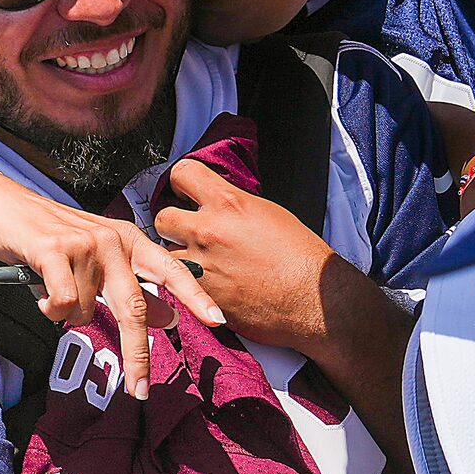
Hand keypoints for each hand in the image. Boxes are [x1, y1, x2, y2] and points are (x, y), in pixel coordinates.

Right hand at [0, 168, 224, 401]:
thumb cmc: (50, 238)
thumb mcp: (97, 260)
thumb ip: (131, 286)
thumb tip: (169, 319)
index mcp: (129, 240)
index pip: (171, 271)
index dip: (195, 297)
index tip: (218, 322)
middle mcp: (113, 240)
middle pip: (134, 307)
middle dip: (136, 355)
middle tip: (139, 390)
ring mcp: (85, 244)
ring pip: (85, 311)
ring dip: (66, 313)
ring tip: (52, 288)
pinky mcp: (55, 250)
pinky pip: (61, 304)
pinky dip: (48, 307)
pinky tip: (39, 287)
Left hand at [152, 156, 338, 351]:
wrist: (311, 299)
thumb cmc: (301, 257)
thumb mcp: (268, 212)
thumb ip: (233, 204)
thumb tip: (215, 203)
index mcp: (227, 203)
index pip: (182, 173)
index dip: (182, 183)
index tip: (186, 192)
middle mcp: (207, 230)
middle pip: (162, 216)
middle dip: (173, 223)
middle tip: (188, 231)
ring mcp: (199, 264)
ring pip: (165, 253)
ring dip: (177, 256)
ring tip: (201, 262)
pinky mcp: (199, 295)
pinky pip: (177, 283)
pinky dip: (186, 282)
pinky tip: (208, 282)